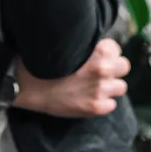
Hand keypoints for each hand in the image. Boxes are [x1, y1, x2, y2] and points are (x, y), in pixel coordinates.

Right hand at [12, 39, 130, 117]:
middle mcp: (103, 69)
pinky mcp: (95, 107)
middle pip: (124, 66)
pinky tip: (89, 98)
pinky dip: (102, 102)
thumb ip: (84, 45)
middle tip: (100, 72)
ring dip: (110, 86)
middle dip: (114, 68)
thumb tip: (95, 47)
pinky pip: (111, 105)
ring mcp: (100, 89)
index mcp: (97, 51)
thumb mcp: (64, 44)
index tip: (98, 55)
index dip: (107, 52)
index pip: (116, 48)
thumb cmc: (42, 61)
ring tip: (94, 86)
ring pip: (121, 87)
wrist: (26, 84)